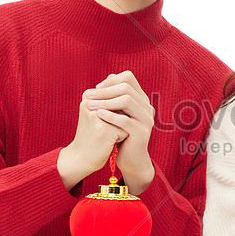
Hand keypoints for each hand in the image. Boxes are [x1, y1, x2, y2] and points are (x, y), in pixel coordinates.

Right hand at [58, 97, 127, 190]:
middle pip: (122, 106)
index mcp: (88, 97)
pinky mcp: (104, 129)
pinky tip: (108, 142)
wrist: (80, 158)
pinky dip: (121, 137)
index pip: (117, 97)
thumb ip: (110, 102)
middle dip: (119, 120)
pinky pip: (126, 129)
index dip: (116, 112)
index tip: (101, 122)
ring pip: (125, 117)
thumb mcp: (96, 114)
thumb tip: (130, 99)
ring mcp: (97, 116)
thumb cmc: (91, 135)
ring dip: (121, 128)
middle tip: (104, 131)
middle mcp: (91, 103)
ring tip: (107, 135)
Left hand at [84, 71, 155, 193]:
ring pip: (127, 101)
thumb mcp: (117, 112)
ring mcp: (146, 120)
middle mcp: (146, 107)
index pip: (129, 78)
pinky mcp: (142, 133)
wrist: (129, 158)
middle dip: (105, 90)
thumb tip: (107, 78)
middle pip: (126, 88)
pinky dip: (110, 116)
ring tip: (90, 105)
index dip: (111, 80)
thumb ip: (113, 97)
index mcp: (141, 99)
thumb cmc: (119, 133)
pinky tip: (99, 115)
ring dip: (106, 101)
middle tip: (88, 95)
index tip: (96, 88)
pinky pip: (125, 120)